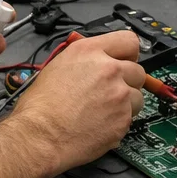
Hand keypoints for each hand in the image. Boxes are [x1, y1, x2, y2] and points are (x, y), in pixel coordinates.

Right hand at [10, 31, 144, 169]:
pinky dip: (119, 122)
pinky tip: (99, 125)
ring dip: (126, 104)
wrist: (39, 136)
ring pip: (138, 97)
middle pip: (137, 71)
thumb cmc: (40, 107)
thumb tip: (97, 62)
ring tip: (103, 112)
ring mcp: (119, 95)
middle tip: (110, 93)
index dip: (128, 54)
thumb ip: (86, 60)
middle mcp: (109, 69)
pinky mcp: (123, 119)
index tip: (125, 62)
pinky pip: (130, 118)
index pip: (128, 41)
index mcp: (90, 52)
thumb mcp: (58, 66)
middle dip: (127, 82)